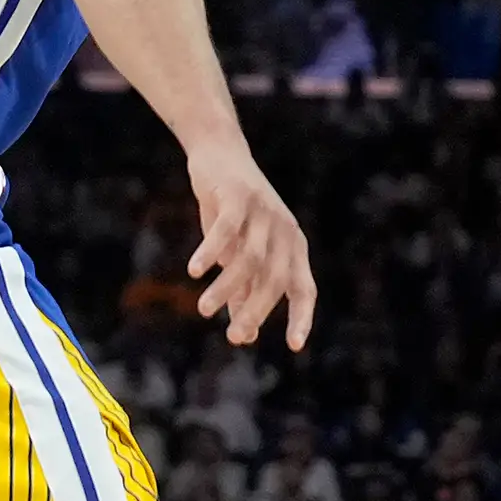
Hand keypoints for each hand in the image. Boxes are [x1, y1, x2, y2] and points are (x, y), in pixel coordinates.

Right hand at [185, 139, 316, 349]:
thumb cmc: (234, 213)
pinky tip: (195, 271)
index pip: (305, 289)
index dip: (302, 317)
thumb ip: (246, 292)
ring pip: (248, 259)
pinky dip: (210, 251)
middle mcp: (285, 231)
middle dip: (255, 311)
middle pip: (274, 279)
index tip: (295, 346)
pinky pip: (225, 230)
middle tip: (234, 337)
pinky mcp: (239, 196)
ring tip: (204, 309)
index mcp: (293, 248)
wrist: (220, 155)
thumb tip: (247, 335)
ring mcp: (264, 213)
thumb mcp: (241, 254)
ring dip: (226, 288)